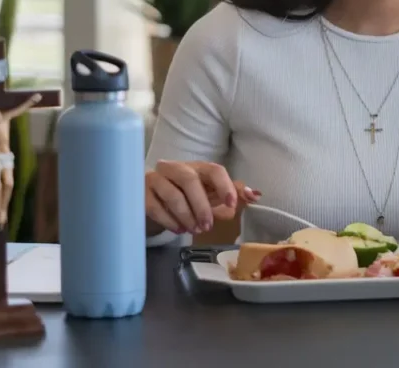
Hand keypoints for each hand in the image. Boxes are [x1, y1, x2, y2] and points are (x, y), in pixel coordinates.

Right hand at [145, 160, 260, 234]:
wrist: (152, 204)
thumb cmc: (186, 198)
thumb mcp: (209, 196)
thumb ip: (230, 194)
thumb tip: (256, 195)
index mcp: (197, 168)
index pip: (214, 169)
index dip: (225, 185)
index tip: (232, 205)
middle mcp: (176, 168)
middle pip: (190, 180)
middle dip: (202, 205)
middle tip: (208, 226)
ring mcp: (156, 179)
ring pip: (172, 193)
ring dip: (186, 215)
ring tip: (193, 230)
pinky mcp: (142, 193)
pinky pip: (155, 206)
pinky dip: (169, 220)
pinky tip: (177, 229)